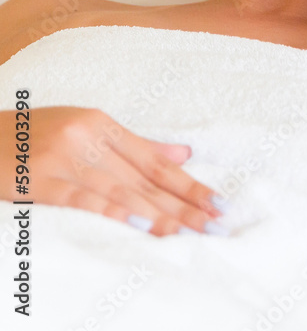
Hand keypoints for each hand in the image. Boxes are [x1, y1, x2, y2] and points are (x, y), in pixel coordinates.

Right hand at [0, 105, 228, 236]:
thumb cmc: (39, 135)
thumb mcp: (88, 129)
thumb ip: (136, 145)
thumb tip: (183, 153)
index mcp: (104, 125)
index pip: (156, 161)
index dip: (189, 183)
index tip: (218, 202)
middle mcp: (90, 139)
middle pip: (145, 178)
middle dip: (183, 204)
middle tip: (215, 223)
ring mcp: (66, 159)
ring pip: (121, 190)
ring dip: (156, 213)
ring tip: (186, 231)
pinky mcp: (42, 180)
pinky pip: (83, 198)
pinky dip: (112, 210)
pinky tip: (137, 222)